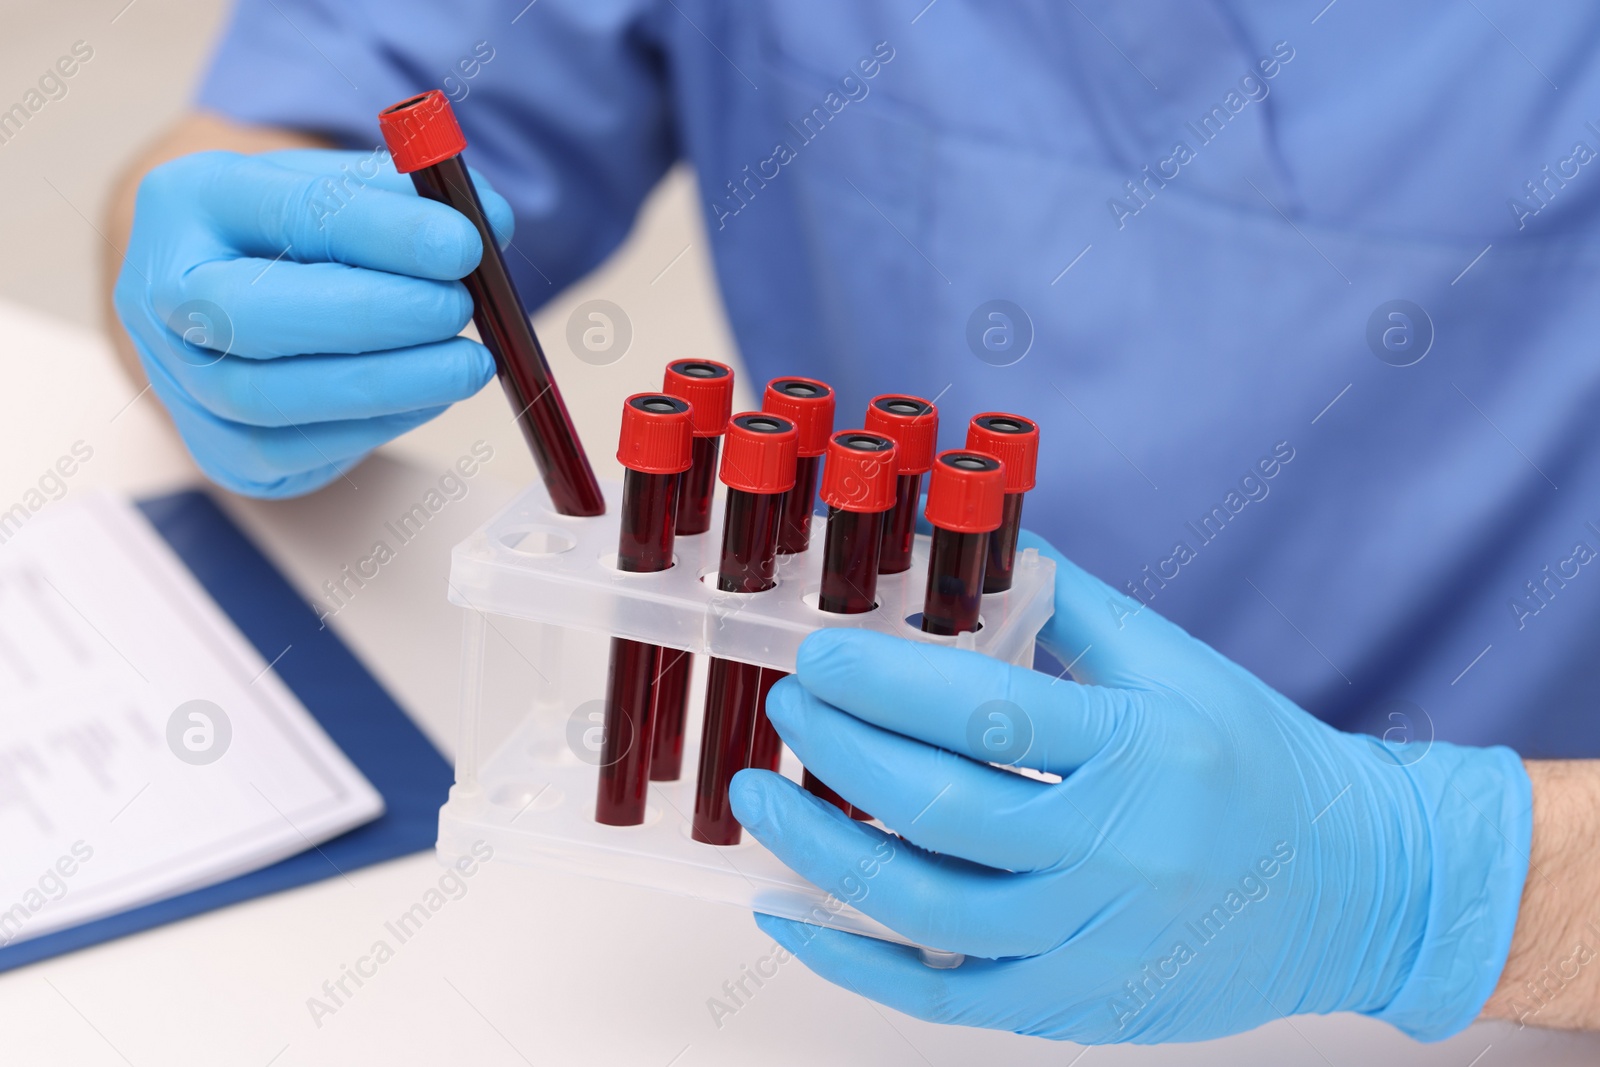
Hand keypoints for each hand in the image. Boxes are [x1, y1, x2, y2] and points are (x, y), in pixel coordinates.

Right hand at [113, 148, 511, 496]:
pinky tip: (429, 396)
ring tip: (467, 362)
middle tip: (458, 309)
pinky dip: (375, 426)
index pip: (285, 213)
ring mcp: (177, 377)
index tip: (462, 244)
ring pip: (269, 397)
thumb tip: (491, 220)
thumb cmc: (299, 236)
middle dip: (370, 316)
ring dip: (386, 384)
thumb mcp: (344, 191)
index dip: (381, 233)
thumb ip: (415, 198)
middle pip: (249, 314)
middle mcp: (159, 291)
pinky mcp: (216, 446)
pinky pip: (293, 449)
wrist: (230, 296)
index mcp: (189, 200)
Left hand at [731, 531, 1530, 1042]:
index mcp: (1144, 751)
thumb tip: (974, 544)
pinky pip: (946, 996)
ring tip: (760, 803)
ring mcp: (1098, 942)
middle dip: (841, 755)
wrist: (1359, 889)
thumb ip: (1069, 606)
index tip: (818, 657)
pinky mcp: (1080, 1005)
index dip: (886, 685)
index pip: (989, 715)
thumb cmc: (1259, 761)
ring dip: (823, 855)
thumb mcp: (1177, 664)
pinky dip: (857, 961)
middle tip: (785, 710)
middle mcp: (1120, 853)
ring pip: (928, 911)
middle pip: (943, 813)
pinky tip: (796, 915)